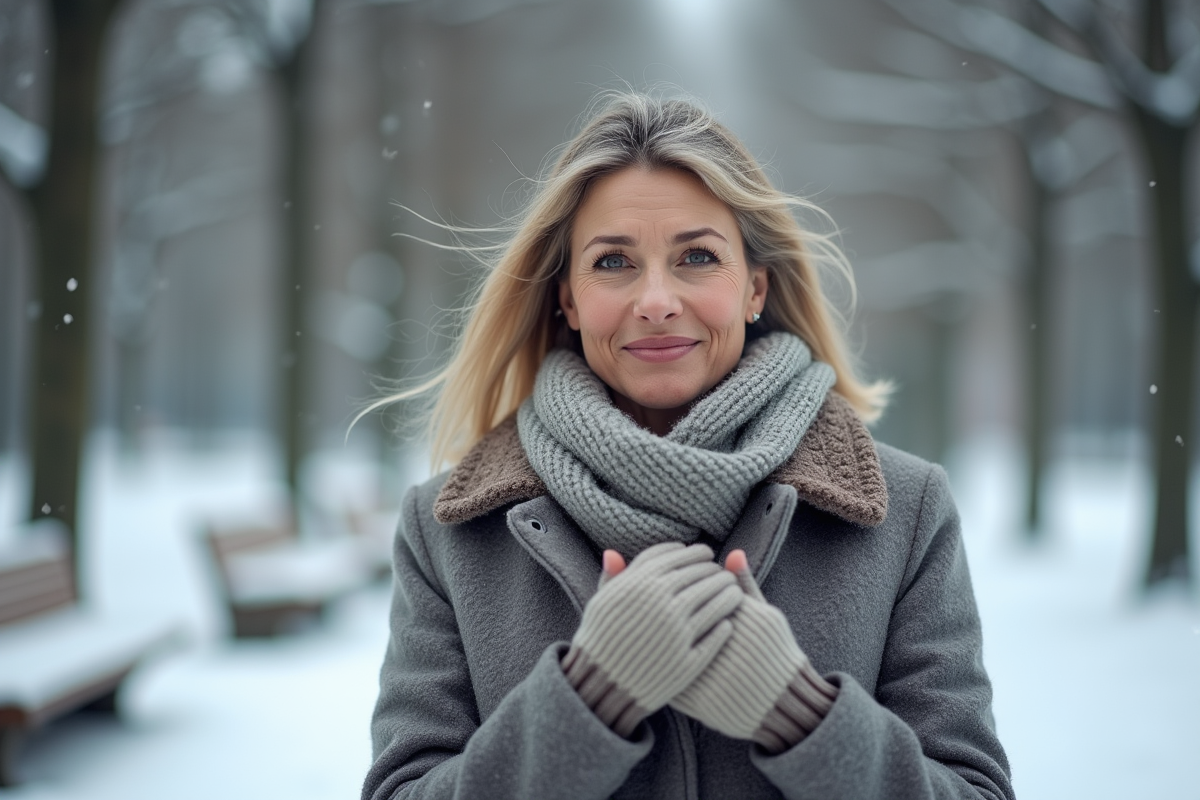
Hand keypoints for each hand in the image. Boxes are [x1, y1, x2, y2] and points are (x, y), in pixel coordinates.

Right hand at [562, 542, 742, 736]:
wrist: (600, 687)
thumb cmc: (599, 641)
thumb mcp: (601, 604)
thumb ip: (613, 577)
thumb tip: (612, 551)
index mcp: (641, 583)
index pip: (680, 557)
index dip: (696, 553)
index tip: (705, 554)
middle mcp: (662, 603)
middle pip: (701, 576)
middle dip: (715, 570)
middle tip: (723, 572)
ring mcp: (677, 632)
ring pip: (716, 602)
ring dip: (729, 592)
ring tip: (734, 591)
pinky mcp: (688, 660)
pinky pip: (717, 634)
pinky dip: (725, 624)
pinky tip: (728, 621)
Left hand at [669, 550, 837, 752]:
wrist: (781, 702)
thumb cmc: (774, 652)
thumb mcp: (764, 615)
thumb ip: (745, 584)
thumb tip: (734, 552)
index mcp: (730, 621)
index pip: (694, 593)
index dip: (686, 588)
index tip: (683, 587)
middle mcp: (712, 645)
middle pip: (674, 617)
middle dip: (664, 608)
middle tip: (662, 604)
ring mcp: (701, 674)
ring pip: (663, 645)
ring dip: (653, 631)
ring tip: (652, 623)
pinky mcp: (693, 697)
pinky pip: (662, 675)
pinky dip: (656, 660)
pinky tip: (656, 649)